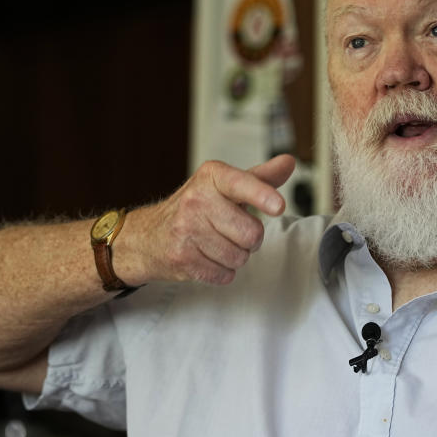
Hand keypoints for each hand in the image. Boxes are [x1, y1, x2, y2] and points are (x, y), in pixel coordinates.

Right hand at [118, 154, 295, 283]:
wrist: (148, 236)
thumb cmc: (194, 208)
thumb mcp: (224, 186)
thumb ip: (260, 178)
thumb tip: (289, 162)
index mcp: (211, 177)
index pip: (242, 184)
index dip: (263, 196)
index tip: (278, 206)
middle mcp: (196, 199)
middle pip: (251, 233)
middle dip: (250, 239)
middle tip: (233, 232)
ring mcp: (186, 229)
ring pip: (239, 257)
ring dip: (235, 256)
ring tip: (217, 244)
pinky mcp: (181, 257)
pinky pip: (224, 274)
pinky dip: (221, 271)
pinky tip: (207, 257)